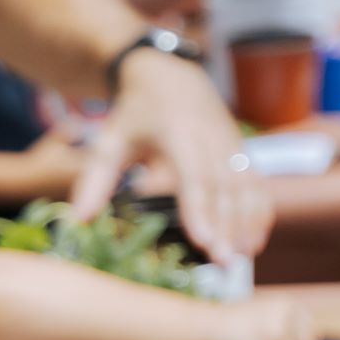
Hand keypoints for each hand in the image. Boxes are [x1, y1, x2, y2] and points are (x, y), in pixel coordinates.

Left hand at [72, 48, 271, 265]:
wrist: (169, 74)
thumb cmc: (135, 113)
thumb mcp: (109, 139)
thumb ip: (95, 179)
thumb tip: (78, 220)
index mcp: (178, 133)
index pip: (193, 176)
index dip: (200, 209)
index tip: (204, 242)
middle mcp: (211, 136)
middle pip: (224, 186)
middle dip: (227, 226)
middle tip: (225, 264)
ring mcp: (230, 142)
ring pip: (246, 184)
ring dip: (248, 222)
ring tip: (243, 259)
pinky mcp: (241, 149)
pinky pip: (257, 180)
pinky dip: (260, 209)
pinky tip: (256, 239)